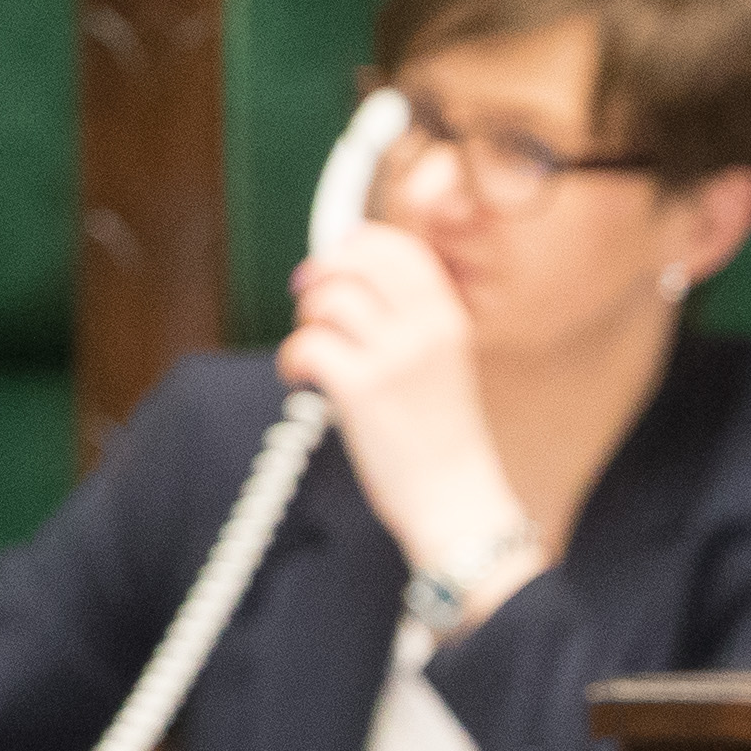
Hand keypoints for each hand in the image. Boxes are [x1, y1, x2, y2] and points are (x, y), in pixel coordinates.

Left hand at [279, 229, 538, 621]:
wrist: (457, 504)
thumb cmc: (444, 444)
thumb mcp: (444, 367)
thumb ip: (410, 325)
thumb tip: (348, 286)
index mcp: (449, 320)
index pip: (402, 249)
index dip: (360, 245)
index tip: (337, 261)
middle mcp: (425, 329)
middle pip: (359, 261)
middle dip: (324, 273)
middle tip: (309, 300)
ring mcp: (393, 357)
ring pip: (329, 299)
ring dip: (307, 319)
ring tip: (313, 350)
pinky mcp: (360, 390)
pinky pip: (308, 344)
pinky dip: (293, 358)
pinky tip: (300, 378)